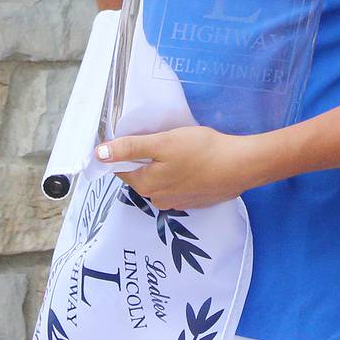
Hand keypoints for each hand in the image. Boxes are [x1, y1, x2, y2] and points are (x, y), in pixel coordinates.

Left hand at [97, 126, 269, 209]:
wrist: (240, 166)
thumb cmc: (201, 150)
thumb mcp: (162, 143)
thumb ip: (130, 147)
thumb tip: (99, 153)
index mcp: (146, 185)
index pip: (123, 169)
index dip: (124, 152)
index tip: (136, 137)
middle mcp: (158, 199)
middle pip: (142, 175)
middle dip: (146, 159)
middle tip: (162, 139)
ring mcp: (178, 203)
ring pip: (161, 181)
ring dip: (164, 167)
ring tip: (180, 149)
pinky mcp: (196, 200)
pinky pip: (178, 186)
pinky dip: (180, 174)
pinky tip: (193, 162)